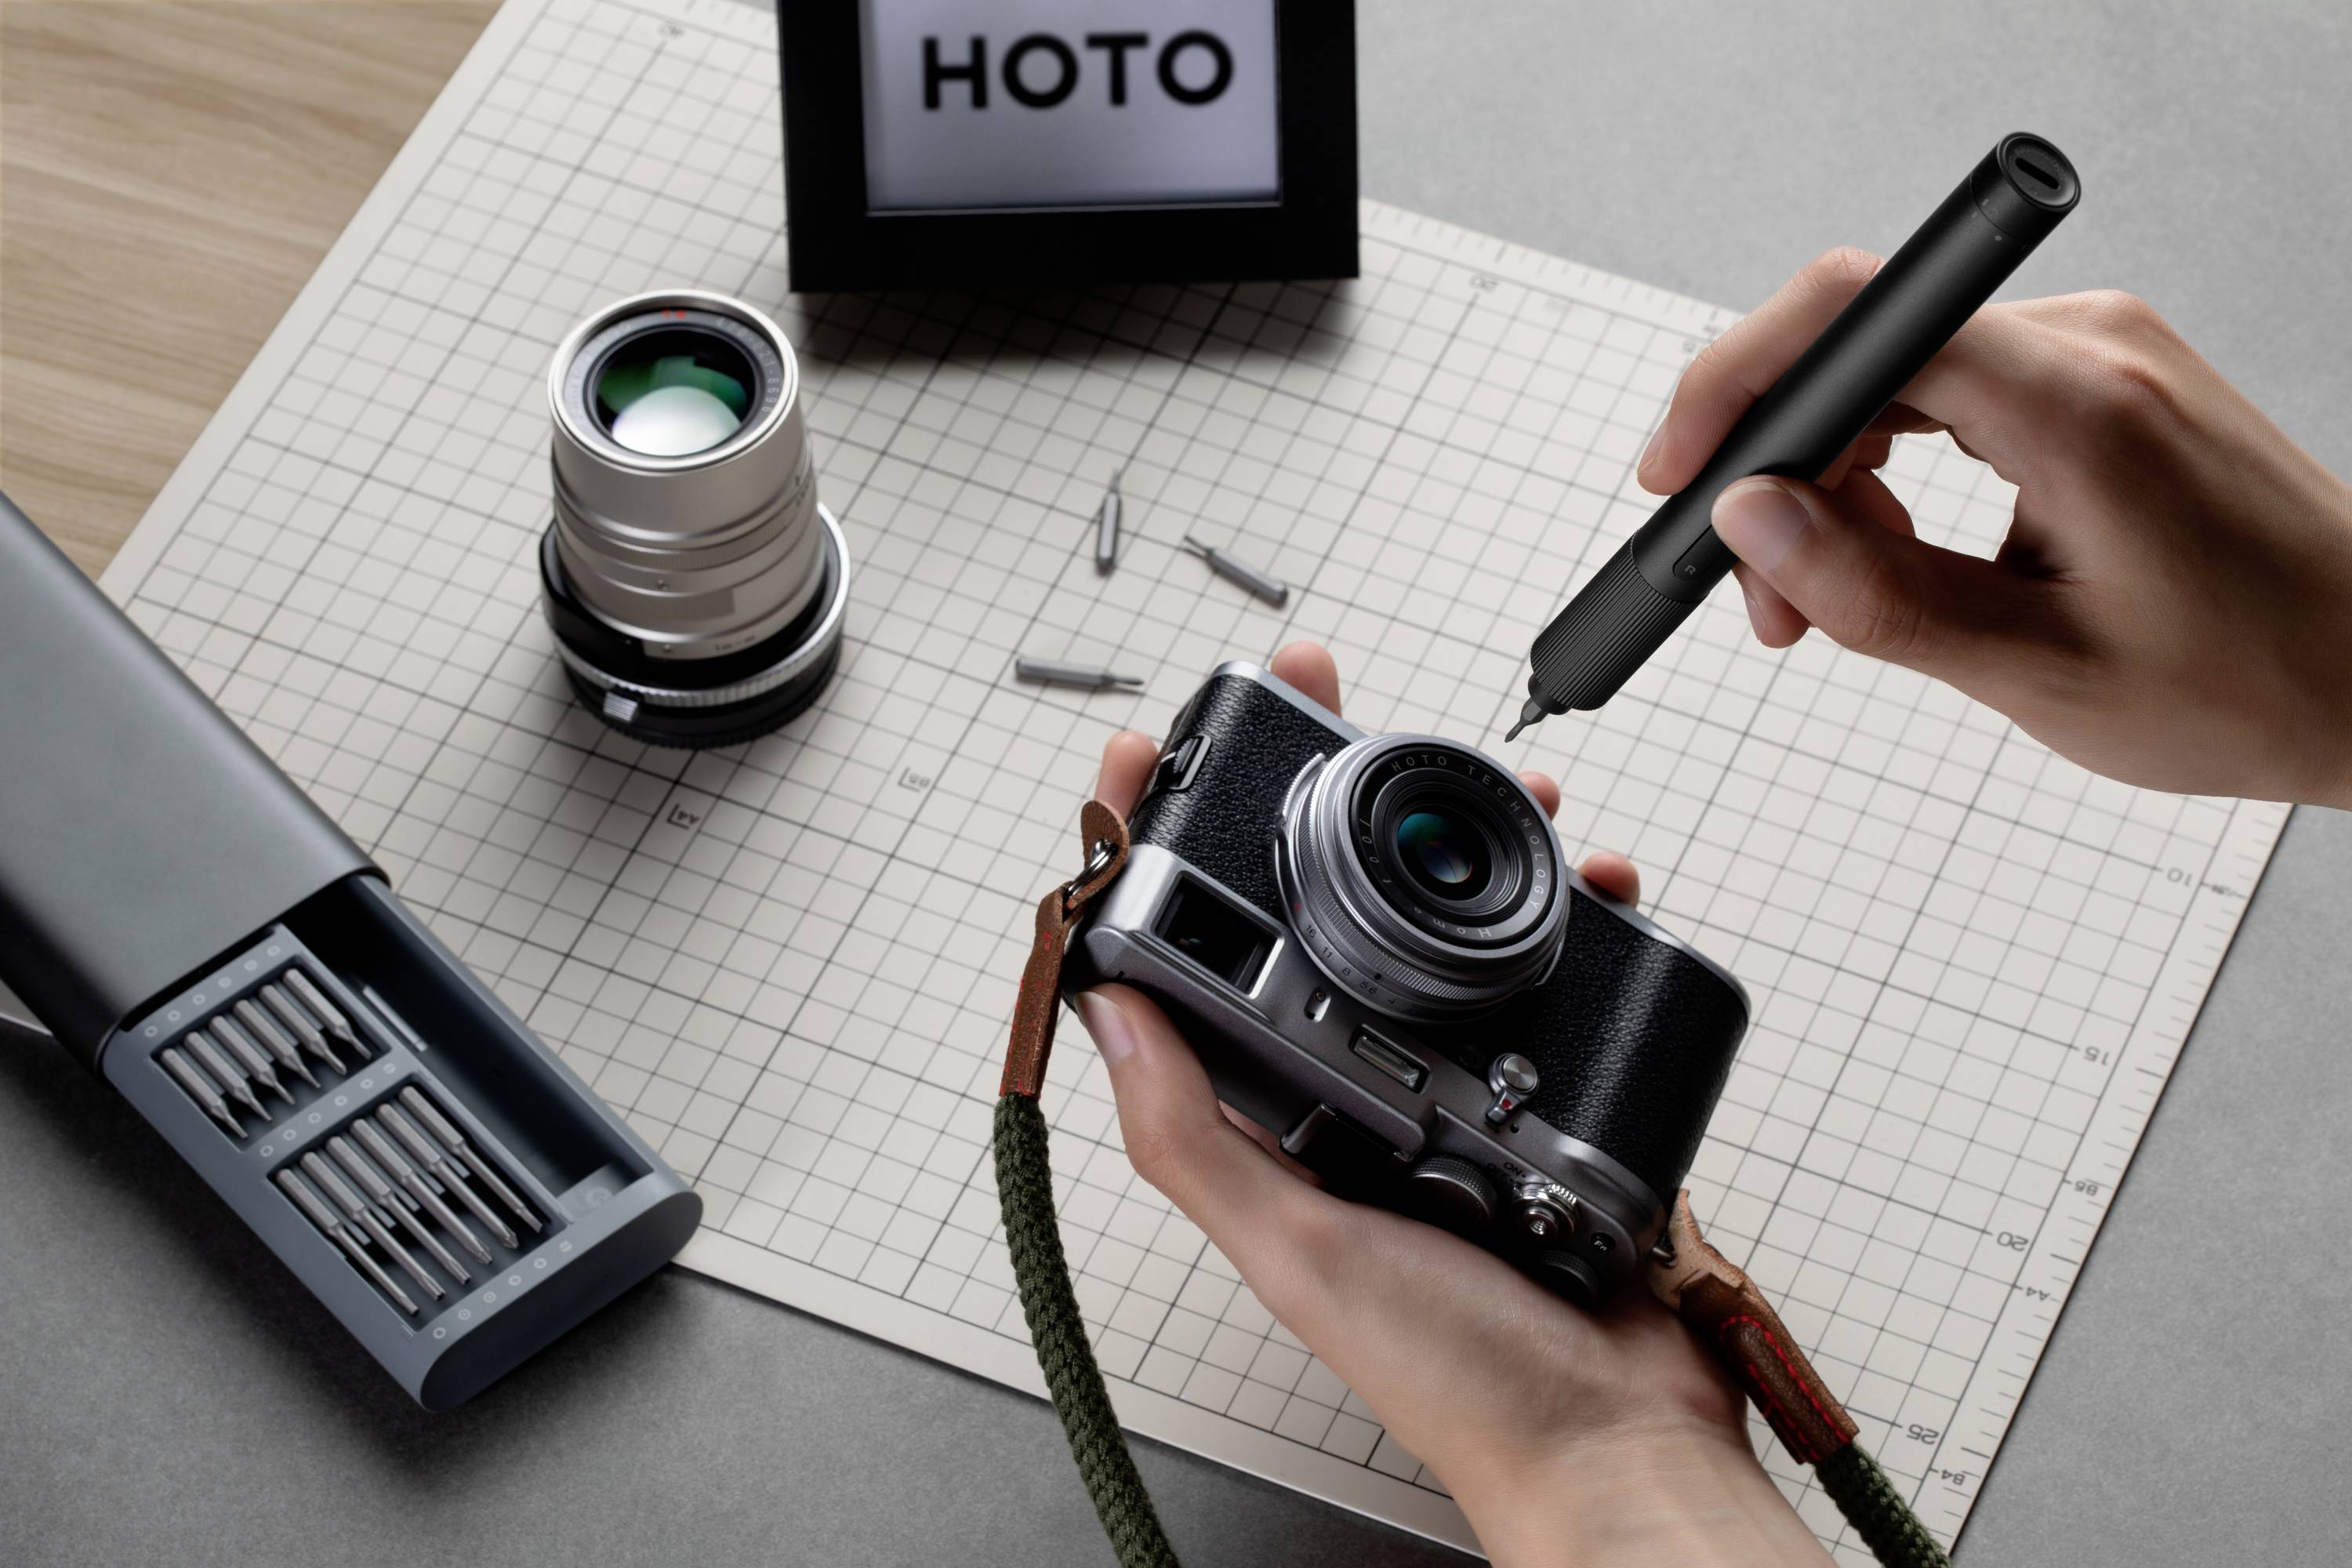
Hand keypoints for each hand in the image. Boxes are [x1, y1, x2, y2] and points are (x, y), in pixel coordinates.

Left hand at [1080, 642, 1827, 1567]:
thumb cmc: (1458, 1377)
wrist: (1622, 1442)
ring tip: (1493, 785)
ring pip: (1439, 924)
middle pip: (1315, 907)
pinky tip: (1598, 887)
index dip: (1159, 846)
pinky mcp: (1558, 1090)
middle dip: (1322, 797)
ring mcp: (1461, 1083)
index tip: (1148, 751)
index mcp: (1276, 1119)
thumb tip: (1108, 1008)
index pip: (1190, 955)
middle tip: (1326, 700)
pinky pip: (1556, 974)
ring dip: (1459, 840)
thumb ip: (1199, 1136)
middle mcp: (1357, 1089)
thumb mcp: (1300, 1250)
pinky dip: (1579, 917)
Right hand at [1648, 250, 2351, 806]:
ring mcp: (2096, 353)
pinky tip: (1893, 555)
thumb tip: (1751, 520)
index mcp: (2079, 406)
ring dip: (1830, 482)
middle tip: (1767, 600)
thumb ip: (1876, 596)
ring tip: (1827, 599)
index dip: (1739, 382)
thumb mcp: (2037, 674)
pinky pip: (1946, 395)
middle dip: (1777, 470)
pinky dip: (1890, 471)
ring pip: (1895, 379)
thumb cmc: (2252, 685)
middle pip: (1861, 353)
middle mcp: (2089, 345)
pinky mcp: (2095, 380)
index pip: (1858, 317)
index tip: (1680, 473)